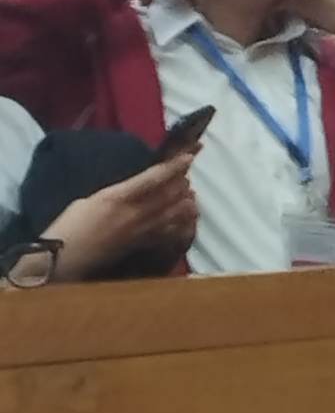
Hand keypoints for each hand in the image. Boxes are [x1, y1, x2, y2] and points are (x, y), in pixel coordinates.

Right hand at [46, 157, 197, 280]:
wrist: (66, 256)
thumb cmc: (72, 224)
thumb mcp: (92, 198)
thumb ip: (117, 191)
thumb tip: (136, 187)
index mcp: (119, 197)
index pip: (153, 178)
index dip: (174, 166)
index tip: (188, 156)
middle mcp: (134, 213)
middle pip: (169, 194)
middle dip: (182, 182)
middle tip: (187, 174)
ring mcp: (141, 231)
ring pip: (174, 214)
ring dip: (186, 202)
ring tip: (191, 195)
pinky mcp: (142, 245)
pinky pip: (169, 234)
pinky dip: (183, 224)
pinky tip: (189, 220)